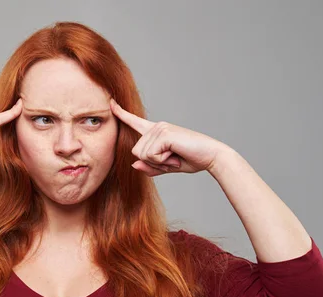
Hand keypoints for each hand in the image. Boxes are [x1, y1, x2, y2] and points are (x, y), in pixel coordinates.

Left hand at [110, 98, 230, 176]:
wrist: (211, 157)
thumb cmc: (191, 159)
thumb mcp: (166, 167)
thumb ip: (150, 167)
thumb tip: (134, 165)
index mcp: (156, 131)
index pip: (135, 122)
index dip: (121, 114)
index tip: (111, 103)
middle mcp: (156, 126)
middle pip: (136, 152)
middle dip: (152, 163)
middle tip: (172, 159)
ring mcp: (160, 128)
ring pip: (142, 155)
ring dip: (159, 162)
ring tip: (175, 156)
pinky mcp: (164, 133)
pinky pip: (151, 155)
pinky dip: (163, 161)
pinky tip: (175, 155)